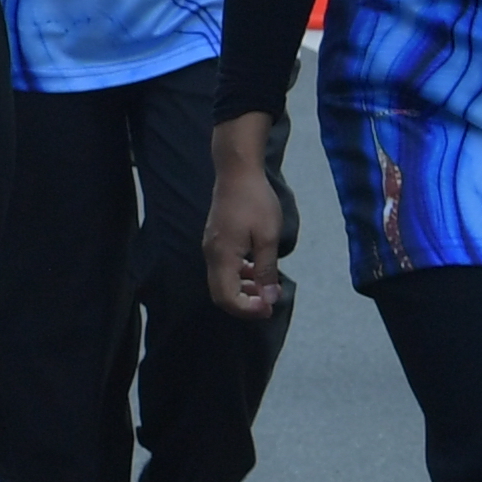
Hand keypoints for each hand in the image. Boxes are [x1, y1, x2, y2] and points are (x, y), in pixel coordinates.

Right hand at [203, 122, 290, 319]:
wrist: (237, 171)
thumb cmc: (255, 201)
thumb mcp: (268, 237)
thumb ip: (267, 270)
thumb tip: (269, 299)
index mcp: (223, 257)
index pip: (227, 298)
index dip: (248, 310)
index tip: (270, 307)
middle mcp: (211, 255)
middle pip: (221, 295)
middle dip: (244, 305)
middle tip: (269, 304)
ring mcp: (211, 248)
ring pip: (222, 283)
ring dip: (243, 292)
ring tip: (266, 289)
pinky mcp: (216, 241)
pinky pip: (223, 269)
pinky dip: (239, 277)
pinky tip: (256, 271)